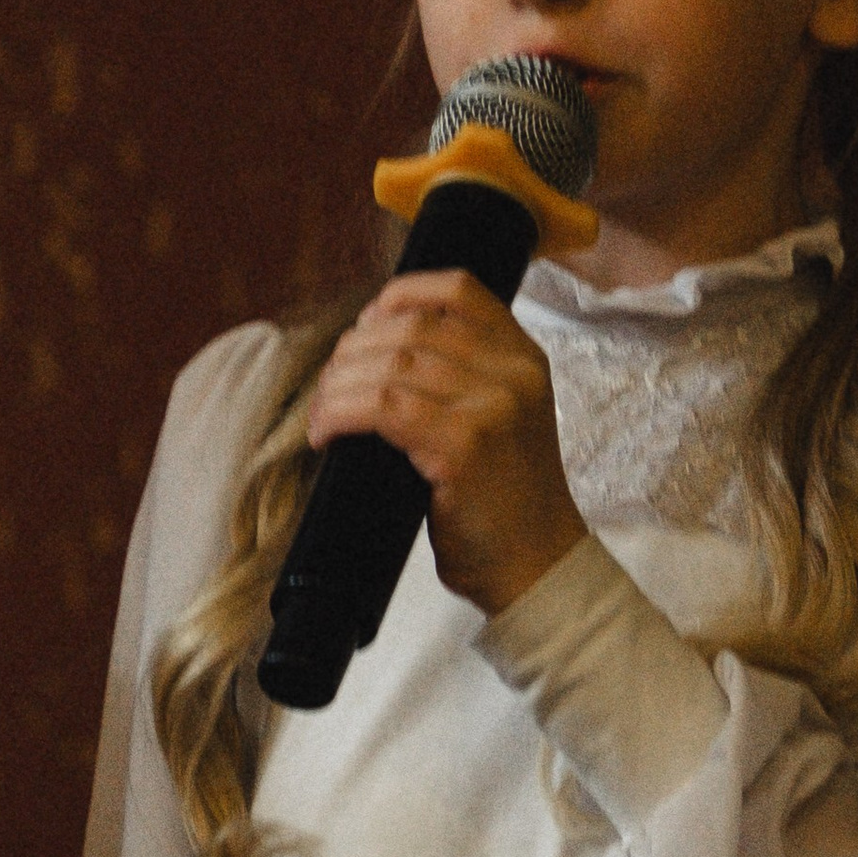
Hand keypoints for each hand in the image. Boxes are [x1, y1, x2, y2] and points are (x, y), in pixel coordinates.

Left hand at [305, 269, 585, 619]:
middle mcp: (514, 373)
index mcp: (525, 358)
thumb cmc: (506, 503)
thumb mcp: (502, 419)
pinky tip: (325, 434)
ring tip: (321, 414)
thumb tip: (374, 352)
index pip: (459, 290)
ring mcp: (492, 406)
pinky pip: (381, 407)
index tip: (365, 322)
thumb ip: (462, 378)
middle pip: (410, 327)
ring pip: (389, 365)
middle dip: (353, 350)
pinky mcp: (464, 445)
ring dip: (338, 386)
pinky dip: (340, 414)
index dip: (401, 294)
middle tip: (328, 384)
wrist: (536, 566)